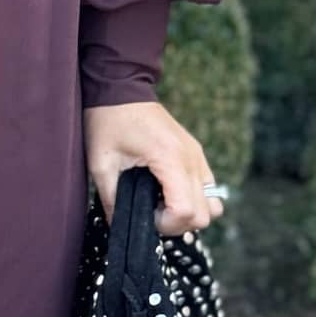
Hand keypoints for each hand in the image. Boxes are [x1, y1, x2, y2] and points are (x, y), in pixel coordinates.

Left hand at [82, 99, 223, 236]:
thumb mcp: (102, 163)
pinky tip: (166, 191)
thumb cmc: (108, 122)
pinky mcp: (196, 154)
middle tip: (150, 212)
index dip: (166, 224)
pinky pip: (208, 189)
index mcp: (170, 158)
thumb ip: (112, 200)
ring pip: (214, 205)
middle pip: (205, 215)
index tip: (145, 215)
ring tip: (160, 203)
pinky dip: (193, 199)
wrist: (120, 88)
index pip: (186, 211)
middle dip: (178, 223)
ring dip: (189, 212)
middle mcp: (192, 158)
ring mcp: (197, 155)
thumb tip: (121, 228)